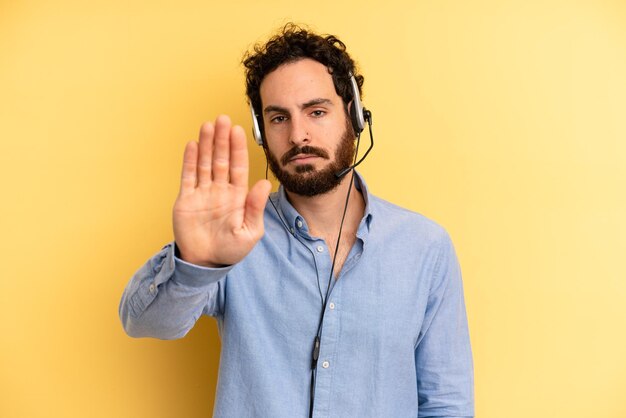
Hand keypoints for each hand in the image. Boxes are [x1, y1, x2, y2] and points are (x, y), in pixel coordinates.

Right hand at [173, 115, 271, 266]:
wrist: (205, 263)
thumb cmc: (231, 250)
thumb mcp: (249, 232)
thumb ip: (256, 207)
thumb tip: (264, 183)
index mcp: (238, 196)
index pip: (238, 167)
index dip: (238, 148)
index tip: (238, 131)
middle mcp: (220, 189)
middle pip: (221, 159)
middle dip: (222, 140)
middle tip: (223, 119)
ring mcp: (203, 192)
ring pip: (205, 163)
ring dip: (206, 144)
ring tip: (208, 125)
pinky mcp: (187, 198)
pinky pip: (188, 175)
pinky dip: (190, 160)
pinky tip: (193, 144)